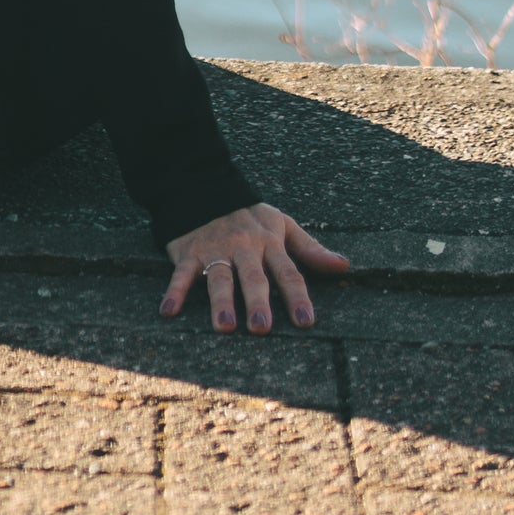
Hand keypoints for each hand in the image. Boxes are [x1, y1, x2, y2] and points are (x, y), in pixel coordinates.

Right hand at [162, 203, 346, 331]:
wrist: (205, 186)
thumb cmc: (250, 215)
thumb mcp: (283, 225)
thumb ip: (311, 249)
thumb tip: (344, 266)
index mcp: (269, 243)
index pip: (287, 272)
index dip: (297, 296)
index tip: (306, 322)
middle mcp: (243, 247)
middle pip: (252, 277)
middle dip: (258, 302)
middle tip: (261, 328)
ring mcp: (215, 249)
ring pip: (219, 277)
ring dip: (221, 301)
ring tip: (225, 327)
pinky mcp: (189, 251)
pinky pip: (181, 272)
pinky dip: (174, 290)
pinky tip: (169, 310)